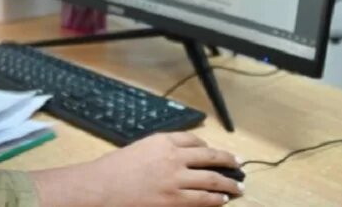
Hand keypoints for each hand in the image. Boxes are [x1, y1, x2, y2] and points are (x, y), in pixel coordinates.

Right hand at [31, 132, 243, 206]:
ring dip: (229, 183)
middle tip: (239, 164)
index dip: (208, 147)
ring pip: (212, 180)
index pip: (194, 140)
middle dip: (228, 161)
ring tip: (238, 186)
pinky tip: (222, 200)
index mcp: (164, 141)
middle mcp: (174, 157)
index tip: (215, 152)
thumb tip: (182, 156)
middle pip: (210, 157)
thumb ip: (162, 149)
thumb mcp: (140, 148)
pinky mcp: (174, 200)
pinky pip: (203, 199)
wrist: (102, 187)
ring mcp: (176, 180)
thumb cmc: (114, 169)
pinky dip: (216, 200)